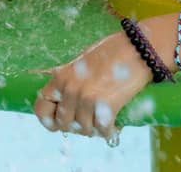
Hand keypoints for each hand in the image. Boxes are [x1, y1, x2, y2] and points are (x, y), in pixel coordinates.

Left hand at [34, 31, 150, 140]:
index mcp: (61, 77)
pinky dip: (109, 131)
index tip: (59, 122)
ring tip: (103, 121)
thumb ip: (70, 79)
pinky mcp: (106, 107)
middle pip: (64, 124)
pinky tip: (115, 125)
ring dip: (94, 129)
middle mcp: (70, 89)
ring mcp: (87, 99)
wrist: (139, 49)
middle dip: (76, 126)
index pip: (41, 108)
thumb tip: (62, 96)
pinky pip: (103, 131)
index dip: (49, 119)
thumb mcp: (82, 61)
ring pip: (84, 130)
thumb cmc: (113, 51)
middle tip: (88, 121)